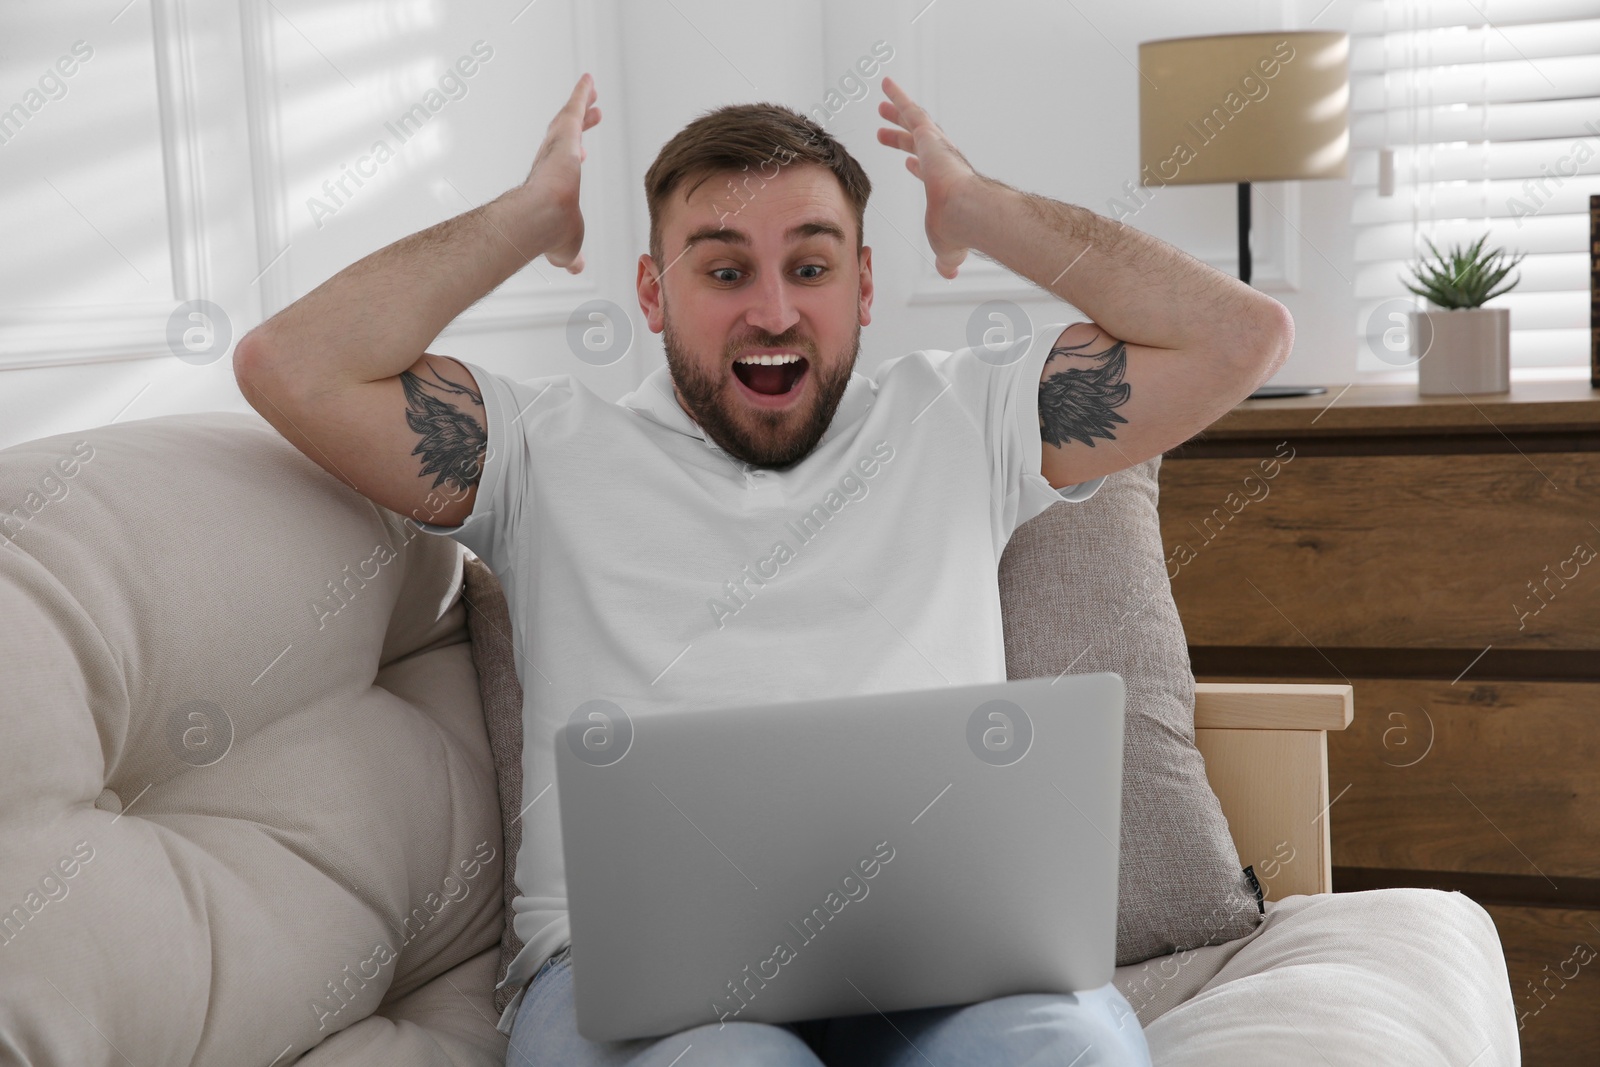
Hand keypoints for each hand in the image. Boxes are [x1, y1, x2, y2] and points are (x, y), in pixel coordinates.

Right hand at [523, 72, 599, 273]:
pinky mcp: (564, 135)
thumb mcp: (569, 249)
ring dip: (580, 105)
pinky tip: (590, 80)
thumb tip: (576, 269)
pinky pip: (575, 106)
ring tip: (591, 91)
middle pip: (565, 139)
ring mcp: (556, 148)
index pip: (563, 169)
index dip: (571, 160)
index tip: (580, 156)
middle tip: (591, 116)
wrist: (544, 220)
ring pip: (569, 119)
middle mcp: (550, 163)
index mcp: (551, 186)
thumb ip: (572, 257)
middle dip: (578, 127)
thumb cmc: (551, 236)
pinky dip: (582, 92)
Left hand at [875, 75, 986, 279]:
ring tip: (883, 105)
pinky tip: (886, 84)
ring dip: (898, 113)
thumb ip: (946, 258)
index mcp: (946, 185)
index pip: (930, 172)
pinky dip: (898, 96)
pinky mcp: (930, 136)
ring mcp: (937, 147)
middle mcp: (943, 162)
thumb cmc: (959, 232)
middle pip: (919, 144)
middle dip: (902, 136)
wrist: (967, 214)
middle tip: (885, 131)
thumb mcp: (947, 249)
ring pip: (914, 123)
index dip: (919, 166)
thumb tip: (949, 272)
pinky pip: (910, 110)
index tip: (911, 163)